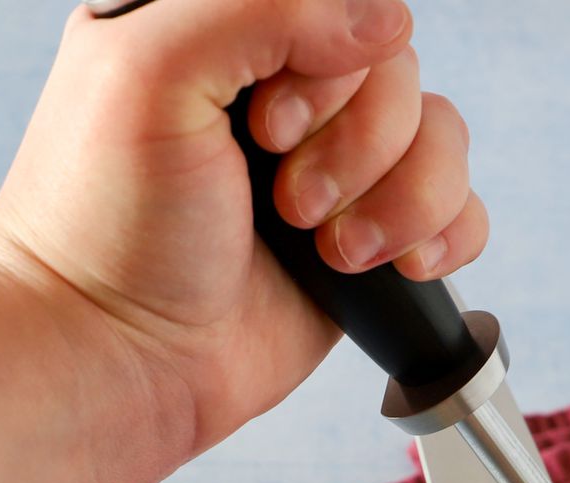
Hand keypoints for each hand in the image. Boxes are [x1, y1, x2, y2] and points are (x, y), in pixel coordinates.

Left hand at [0, 0, 484, 458]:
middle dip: (357, 148)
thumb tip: (387, 22)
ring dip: (400, 200)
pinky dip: (444, 235)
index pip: (342, 13)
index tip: (264, 133)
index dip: (328, 71)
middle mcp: (287, 97)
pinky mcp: (372, 242)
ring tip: (333, 250)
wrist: (121, 361)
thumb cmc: (108, 227)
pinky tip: (396, 265)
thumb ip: (261, 8)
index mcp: (227, 36)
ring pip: (443, 139)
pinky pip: (461, 209)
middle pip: (401, 75)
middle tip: (285, 204)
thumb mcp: (149, 72)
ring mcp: (335, 173)